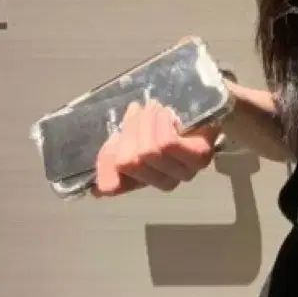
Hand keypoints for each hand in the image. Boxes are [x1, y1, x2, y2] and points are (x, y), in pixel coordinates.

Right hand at [93, 99, 217, 196]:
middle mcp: (165, 182)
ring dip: (147, 121)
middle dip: (130, 130)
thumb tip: (98, 190)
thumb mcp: (128, 139)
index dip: (106, 163)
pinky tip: (166, 114)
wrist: (198, 106)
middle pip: (129, 161)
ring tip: (155, 109)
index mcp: (143, 180)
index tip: (114, 137)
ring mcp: (185, 172)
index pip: (114, 183)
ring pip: (148, 151)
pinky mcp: (199, 158)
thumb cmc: (161, 124)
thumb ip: (112, 160)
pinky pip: (167, 144)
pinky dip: (160, 123)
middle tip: (139, 111)